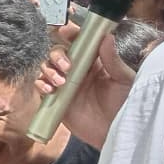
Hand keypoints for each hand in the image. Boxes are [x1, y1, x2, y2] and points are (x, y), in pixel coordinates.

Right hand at [35, 23, 134, 146]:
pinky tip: (50, 90)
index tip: (66, 31)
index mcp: (93, 62)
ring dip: (49, 70)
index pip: (79, 42)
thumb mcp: (122, 80)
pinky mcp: (55, 99)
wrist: (114, 132)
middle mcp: (77, 70)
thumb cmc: (123, 105)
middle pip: (58, 52)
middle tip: (67, 66)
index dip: (71, 34)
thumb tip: (107, 36)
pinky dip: (41, 84)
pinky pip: (41, 86)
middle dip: (58, 55)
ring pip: (47, 67)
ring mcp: (65, 84)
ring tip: (60, 82)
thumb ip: (112, 59)